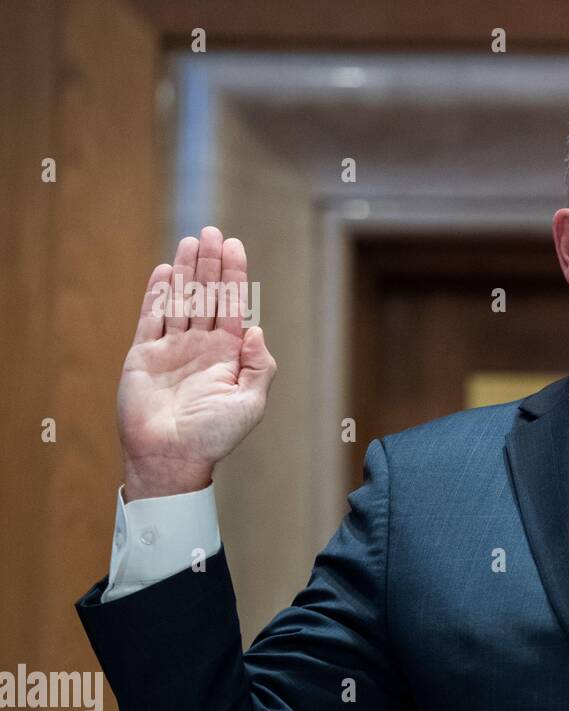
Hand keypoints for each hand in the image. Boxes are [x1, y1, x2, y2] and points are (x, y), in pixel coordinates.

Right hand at [118, 226, 276, 502]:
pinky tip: (165, 271)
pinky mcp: (144, 354)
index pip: (233, 307)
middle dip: (210, 264)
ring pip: (180, 300)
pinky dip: (157, 293)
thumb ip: (259, 366)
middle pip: (207, 296)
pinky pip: (151, 317)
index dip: (234, 276)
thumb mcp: (250, 403)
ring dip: (187, 271)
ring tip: (191, 240)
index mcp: (229, 356)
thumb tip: (256, 328)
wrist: (171, 457)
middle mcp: (201, 347)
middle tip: (212, 231)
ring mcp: (172, 348)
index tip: (234, 246)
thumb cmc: (214, 435)